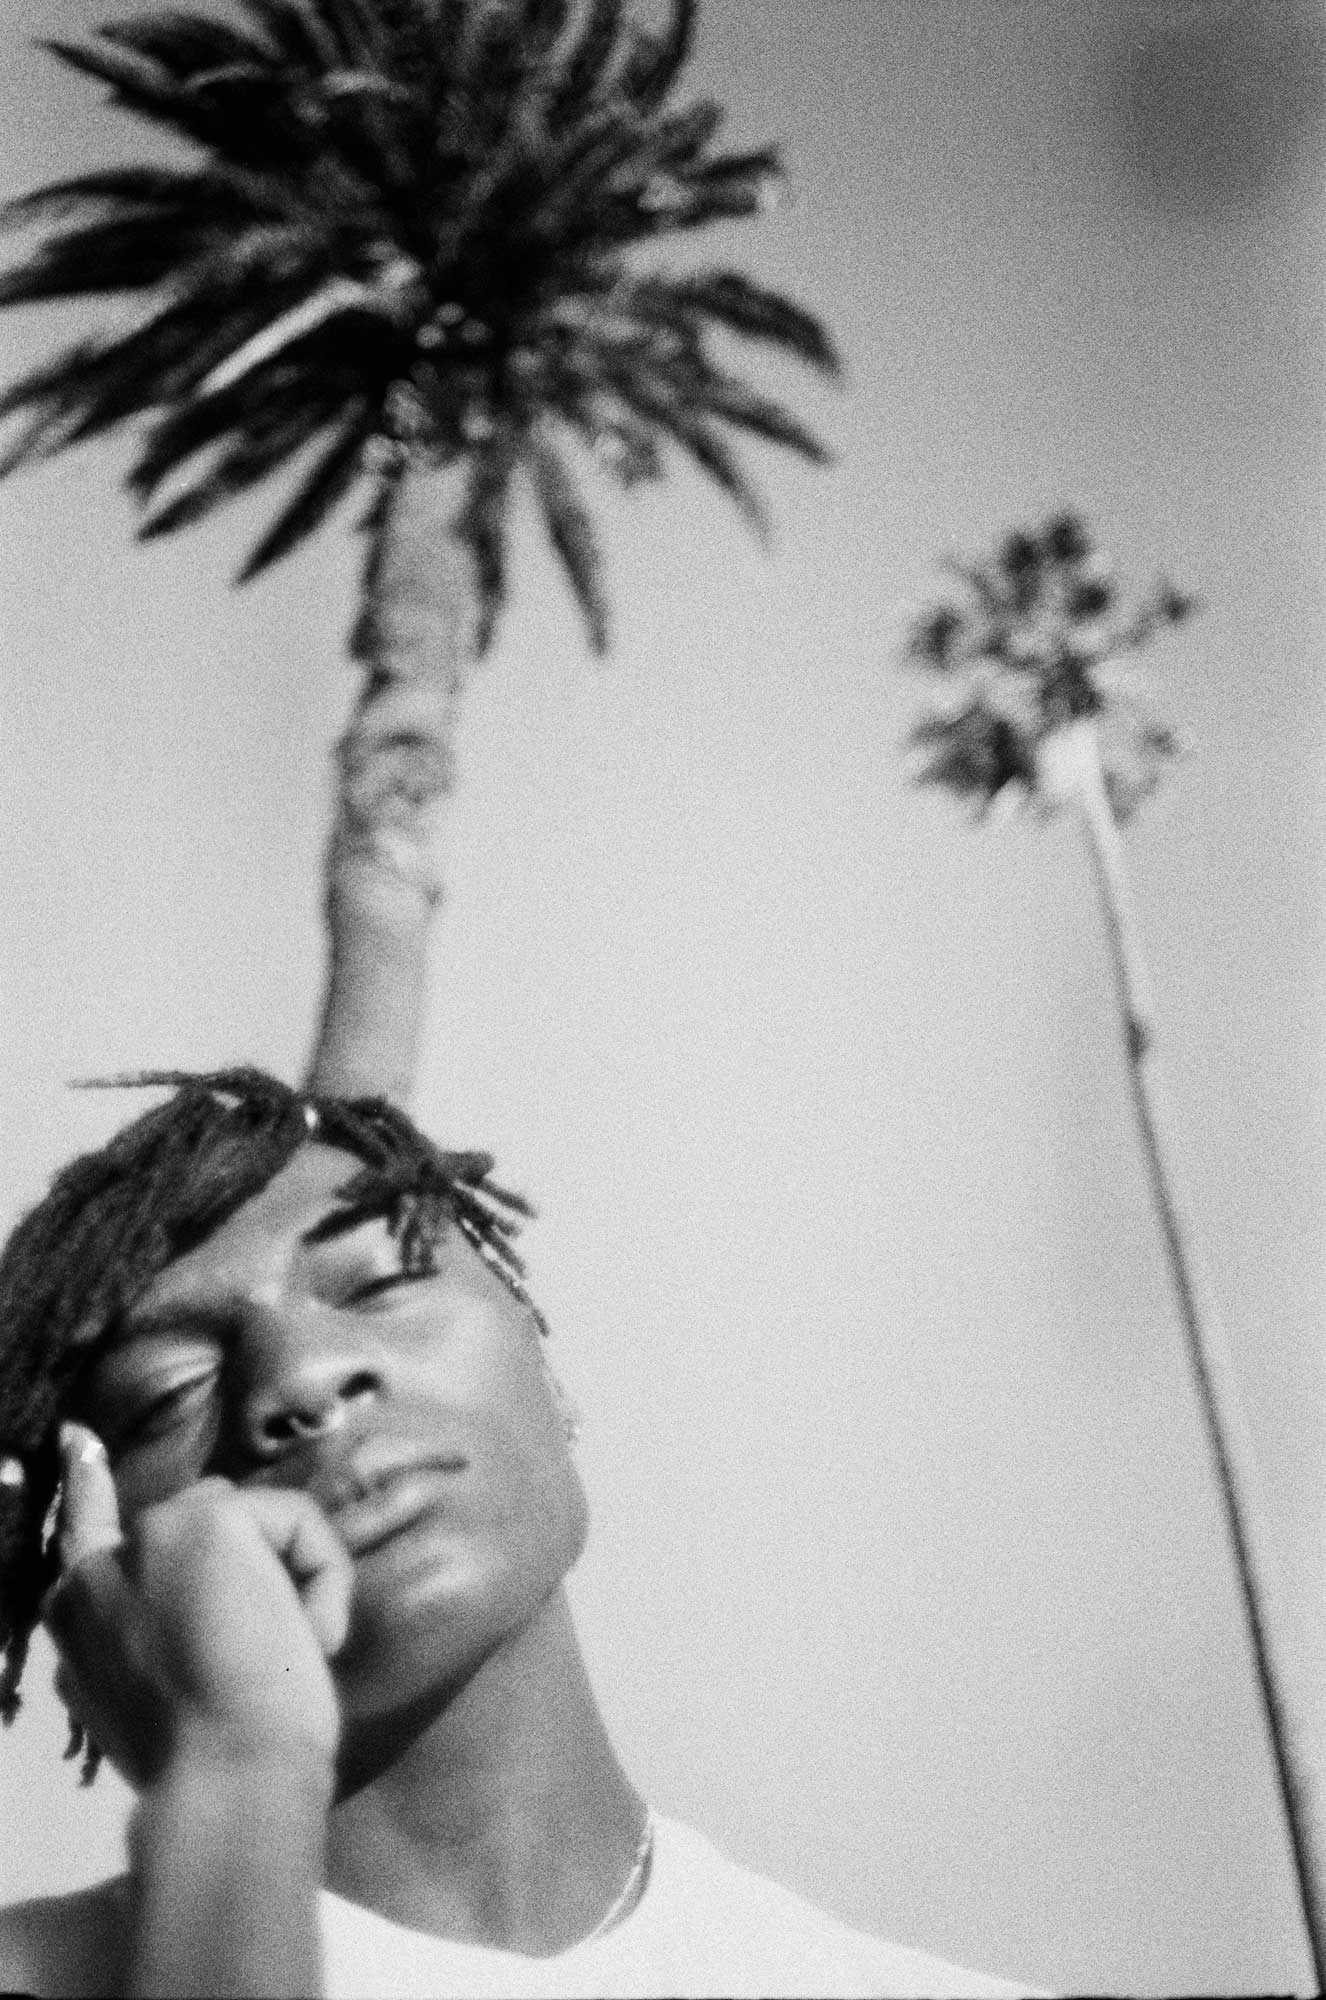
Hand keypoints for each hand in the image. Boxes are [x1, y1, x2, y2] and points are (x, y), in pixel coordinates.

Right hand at [43, 1422, 352, 1792]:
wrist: (226, 1782)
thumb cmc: (210, 1766)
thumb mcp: (164, 1699)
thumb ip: (160, 1633)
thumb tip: (208, 1592)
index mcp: (81, 1621)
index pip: (82, 1528)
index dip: (86, 1483)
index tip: (78, 1438)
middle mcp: (98, 1573)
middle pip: (208, 1519)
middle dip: (259, 1567)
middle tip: (270, 1654)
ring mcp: (148, 1539)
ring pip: (258, 1522)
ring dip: (294, 1585)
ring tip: (286, 1656)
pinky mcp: (207, 1521)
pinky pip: (300, 1523)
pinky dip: (326, 1581)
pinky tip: (307, 1640)